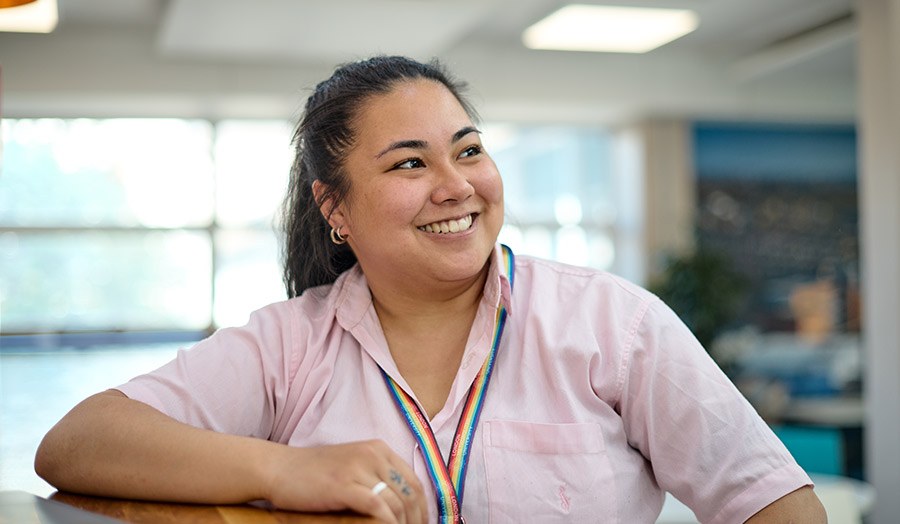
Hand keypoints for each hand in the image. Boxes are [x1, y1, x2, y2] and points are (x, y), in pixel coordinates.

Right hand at [263, 440, 427, 523]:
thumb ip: (375, 479)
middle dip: (417, 520)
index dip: (423, 509)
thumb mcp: (351, 468)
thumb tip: (400, 509)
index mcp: (378, 449)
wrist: (278, 468)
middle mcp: (373, 454)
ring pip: (397, 502)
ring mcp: (358, 467)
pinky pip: (378, 507)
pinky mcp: (344, 484)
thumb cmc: (313, 474)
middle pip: (410, 493)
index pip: (414, 482)